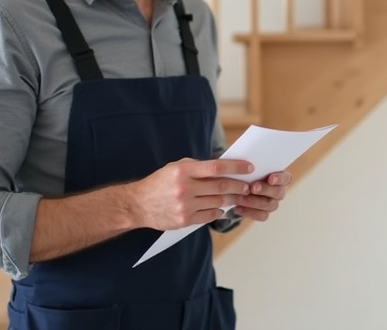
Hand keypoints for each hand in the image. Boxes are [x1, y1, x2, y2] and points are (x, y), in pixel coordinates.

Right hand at [129, 158, 252, 230]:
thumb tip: (222, 167)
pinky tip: (221, 207)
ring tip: (237, 196)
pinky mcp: (184, 220)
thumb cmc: (159, 183)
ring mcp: (185, 205)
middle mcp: (185, 188)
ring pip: (218, 201)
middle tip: (247, 186)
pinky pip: (210, 215)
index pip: (216, 167)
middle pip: (221, 186)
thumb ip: (197, 167)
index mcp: (183, 171)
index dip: (235, 167)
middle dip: (238, 186)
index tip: (249, 167)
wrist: (137, 204)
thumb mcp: (175, 167)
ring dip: (231, 199)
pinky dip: (219, 211)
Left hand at [233, 171, 292, 221]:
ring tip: (240, 198)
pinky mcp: (264, 213)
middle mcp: (278, 191)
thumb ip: (252, 166)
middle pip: (278, 192)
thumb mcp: (248, 167)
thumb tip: (248, 164)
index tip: (270, 178)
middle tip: (252, 188)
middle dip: (265, 190)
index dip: (280, 179)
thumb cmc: (244, 173)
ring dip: (254, 201)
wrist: (235, 187)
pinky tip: (238, 208)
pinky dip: (249, 212)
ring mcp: (272, 203)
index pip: (286, 178)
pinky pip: (262, 216)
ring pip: (270, 205)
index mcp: (279, 177)